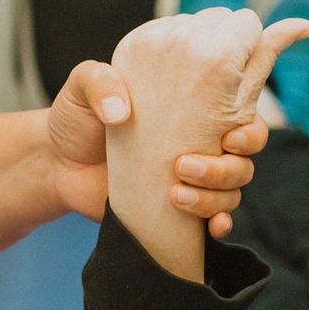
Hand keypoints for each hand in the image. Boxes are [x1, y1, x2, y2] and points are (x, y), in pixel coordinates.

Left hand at [46, 61, 272, 239]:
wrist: (56, 164)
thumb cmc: (77, 118)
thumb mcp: (83, 86)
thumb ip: (99, 82)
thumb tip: (120, 110)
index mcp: (192, 106)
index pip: (242, 109)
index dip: (252, 126)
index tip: (233, 136)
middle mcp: (200, 141)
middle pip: (246, 155)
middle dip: (229, 165)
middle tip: (186, 165)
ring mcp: (192, 177)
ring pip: (233, 188)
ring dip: (214, 194)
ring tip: (175, 192)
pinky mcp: (179, 208)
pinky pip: (216, 219)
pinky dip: (220, 223)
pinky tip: (211, 227)